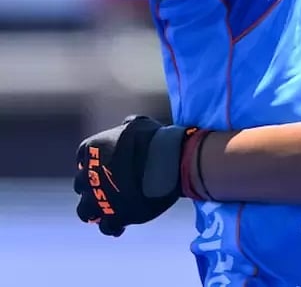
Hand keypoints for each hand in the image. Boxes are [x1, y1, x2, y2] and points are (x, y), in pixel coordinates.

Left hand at [74, 115, 187, 236]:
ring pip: (85, 211)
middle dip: (94, 187)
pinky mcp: (113, 217)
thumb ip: (127, 128)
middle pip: (82, 186)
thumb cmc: (156, 139)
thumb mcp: (139, 124)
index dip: (95, 165)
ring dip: (96, 210)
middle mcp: (87, 176)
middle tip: (112, 189)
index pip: (83, 160)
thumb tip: (126, 125)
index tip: (108, 168)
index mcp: (90, 150)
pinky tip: (122, 226)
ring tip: (110, 211)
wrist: (168, 161)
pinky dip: (112, 226)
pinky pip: (106, 227)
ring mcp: (97, 199)